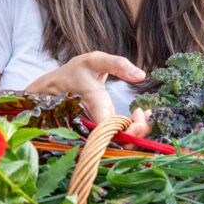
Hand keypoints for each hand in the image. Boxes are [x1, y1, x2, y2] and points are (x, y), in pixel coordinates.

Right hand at [25, 51, 151, 135]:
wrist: (57, 85)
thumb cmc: (74, 73)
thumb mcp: (94, 61)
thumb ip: (117, 64)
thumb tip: (141, 75)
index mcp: (94, 106)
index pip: (111, 131)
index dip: (129, 132)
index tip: (139, 115)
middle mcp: (97, 124)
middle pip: (120, 143)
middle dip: (139, 134)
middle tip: (146, 115)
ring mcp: (101, 129)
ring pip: (122, 142)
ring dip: (138, 132)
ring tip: (144, 113)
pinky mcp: (105, 129)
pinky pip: (121, 135)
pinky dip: (134, 128)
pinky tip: (140, 114)